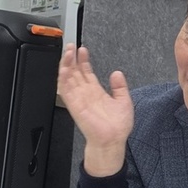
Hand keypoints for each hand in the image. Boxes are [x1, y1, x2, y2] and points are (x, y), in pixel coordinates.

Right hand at [57, 45, 133, 175]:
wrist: (113, 141)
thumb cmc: (117, 127)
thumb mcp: (124, 101)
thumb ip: (120, 86)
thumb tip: (117, 73)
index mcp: (96, 92)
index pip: (86, 72)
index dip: (83, 60)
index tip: (82, 50)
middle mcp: (86, 94)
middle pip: (75, 72)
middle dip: (72, 58)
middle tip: (72, 46)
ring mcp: (79, 99)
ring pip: (69, 78)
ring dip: (67, 64)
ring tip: (68, 52)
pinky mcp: (74, 105)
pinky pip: (66, 90)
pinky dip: (63, 78)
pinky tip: (64, 68)